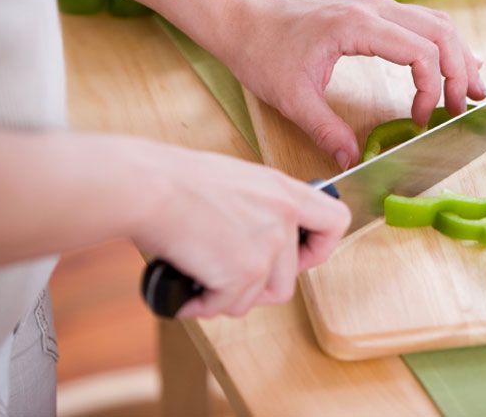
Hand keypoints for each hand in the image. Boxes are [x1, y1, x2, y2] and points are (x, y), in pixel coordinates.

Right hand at [122, 138, 349, 317]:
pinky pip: (227, 305)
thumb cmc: (178, 180)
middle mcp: (283, 219)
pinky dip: (203, 303)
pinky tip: (187, 287)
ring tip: (202, 279)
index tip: (298, 256)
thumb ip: (261, 209)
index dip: (319, 248)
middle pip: (289, 279)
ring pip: (258, 297)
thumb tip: (262, 241)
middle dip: (257, 287)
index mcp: (285, 192)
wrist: (149, 188)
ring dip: (228, 296)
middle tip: (229, 277)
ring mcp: (266, 247)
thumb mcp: (238, 182)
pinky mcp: (243, 273)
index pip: (336, 222)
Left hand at [216, 0, 485, 169]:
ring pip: (434, 21)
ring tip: (474, 86)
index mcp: (356, 25)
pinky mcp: (368, 8)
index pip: (420, 51)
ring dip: (457, 54)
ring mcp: (372, 3)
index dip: (431, 88)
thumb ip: (328, 131)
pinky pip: (418, 20)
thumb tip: (354, 163)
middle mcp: (372, 6)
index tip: (422, 120)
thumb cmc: (261, 54)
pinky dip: (440, 43)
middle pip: (439, 31)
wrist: (239, 19)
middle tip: (468, 106)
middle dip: (460, 70)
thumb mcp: (292, 99)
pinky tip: (452, 61)